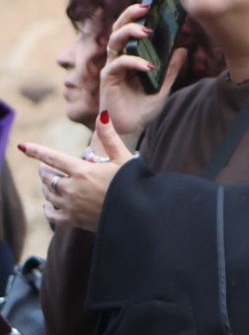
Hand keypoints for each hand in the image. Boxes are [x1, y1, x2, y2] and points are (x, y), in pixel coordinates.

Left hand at [19, 110, 135, 231]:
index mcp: (82, 171)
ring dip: (47, 185)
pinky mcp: (73, 219)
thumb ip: (109, 137)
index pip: (52, 158)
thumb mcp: (123, 158)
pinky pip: (51, 213)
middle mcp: (72, 188)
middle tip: (46, 166)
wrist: (139, 213)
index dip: (36, 151)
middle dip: (45, 169)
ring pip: (48, 193)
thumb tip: (103, 115)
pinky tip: (48, 204)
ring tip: (49, 182)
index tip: (23, 146)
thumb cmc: (133, 183)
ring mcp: (71, 205)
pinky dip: (47, 207)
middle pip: (47, 176)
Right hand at [100, 3, 188, 139]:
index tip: (153, 3)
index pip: (130, 30)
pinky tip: (149, 66)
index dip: (138, 16)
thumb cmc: (143, 109)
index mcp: (130, 56)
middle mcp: (118, 58)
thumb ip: (171, 69)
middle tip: (147, 6)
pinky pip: (118, 64)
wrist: (130, 130)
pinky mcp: (107, 79)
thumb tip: (183, 49)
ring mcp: (111, 67)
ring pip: (114, 41)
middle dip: (130, 15)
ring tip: (148, 32)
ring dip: (130, 32)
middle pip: (118, 28)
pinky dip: (134, 62)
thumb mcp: (163, 87)